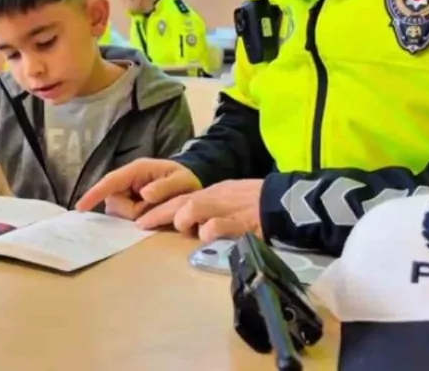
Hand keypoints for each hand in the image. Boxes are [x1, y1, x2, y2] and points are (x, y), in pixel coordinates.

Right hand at [76, 159, 202, 219]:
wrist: (190, 185)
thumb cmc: (185, 180)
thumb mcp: (181, 181)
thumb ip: (165, 187)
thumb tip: (145, 194)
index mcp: (137, 170)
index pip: (111, 181)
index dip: (95, 193)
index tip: (80, 207)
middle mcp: (127, 181)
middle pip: (114, 202)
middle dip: (133, 211)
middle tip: (157, 206)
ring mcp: (126, 193)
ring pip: (119, 213)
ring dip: (137, 215)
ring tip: (156, 207)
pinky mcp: (128, 204)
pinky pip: (124, 217)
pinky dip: (137, 218)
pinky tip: (150, 212)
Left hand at [138, 179, 263, 242]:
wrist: (285, 201)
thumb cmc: (260, 201)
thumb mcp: (232, 197)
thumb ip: (213, 206)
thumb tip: (194, 219)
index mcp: (215, 192)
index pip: (182, 198)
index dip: (160, 208)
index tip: (143, 220)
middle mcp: (216, 198)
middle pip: (180, 202)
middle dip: (159, 214)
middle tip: (144, 224)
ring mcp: (226, 209)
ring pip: (191, 208)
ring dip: (184, 221)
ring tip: (189, 231)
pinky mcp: (238, 224)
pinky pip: (214, 226)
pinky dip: (207, 232)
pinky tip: (209, 236)